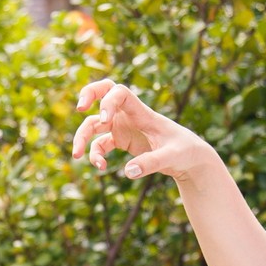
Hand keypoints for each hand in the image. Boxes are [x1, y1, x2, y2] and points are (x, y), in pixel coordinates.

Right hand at [72, 79, 210, 180]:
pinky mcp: (121, 141)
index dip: (107, 101)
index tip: (105, 120)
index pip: (120, 92)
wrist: (189, 158)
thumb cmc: (184, 151)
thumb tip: (128, 172)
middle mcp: (129, 116)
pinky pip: (100, 145)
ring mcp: (123, 127)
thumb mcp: (172, 157)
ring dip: (82, 137)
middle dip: (88, 94)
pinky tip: (101, 167)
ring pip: (94, 123)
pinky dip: (95, 155)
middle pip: (102, 93)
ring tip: (77, 155)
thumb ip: (151, 163)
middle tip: (79, 108)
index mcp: (142, 112)